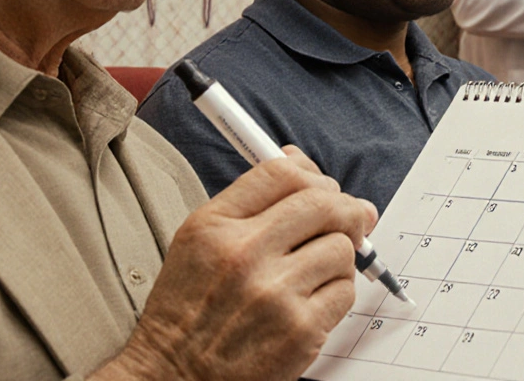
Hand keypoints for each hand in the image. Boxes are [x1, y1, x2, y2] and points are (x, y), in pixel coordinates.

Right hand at [92, 146, 377, 380]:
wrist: (173, 376)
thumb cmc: (188, 312)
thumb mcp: (197, 244)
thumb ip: (249, 202)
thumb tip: (303, 164)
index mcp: (214, 227)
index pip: (281, 172)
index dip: (312, 173)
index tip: (322, 187)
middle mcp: (243, 254)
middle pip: (323, 202)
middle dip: (345, 209)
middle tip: (349, 221)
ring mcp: (274, 292)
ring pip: (342, 247)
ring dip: (338, 257)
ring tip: (314, 273)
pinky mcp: (300, 329)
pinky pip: (345, 291)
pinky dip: (336, 294)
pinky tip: (312, 301)